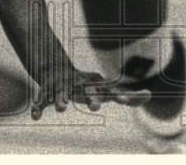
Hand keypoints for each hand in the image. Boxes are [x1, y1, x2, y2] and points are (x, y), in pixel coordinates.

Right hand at [29, 61, 150, 119]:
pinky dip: (37, 108)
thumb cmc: (86, 84)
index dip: (117, 97)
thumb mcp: (104, 89)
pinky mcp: (45, 94)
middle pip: (85, 93)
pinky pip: (39, 102)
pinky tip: (36, 117)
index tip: (126, 101)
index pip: (107, 92)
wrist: (56, 69)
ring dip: (61, 101)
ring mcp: (61, 89)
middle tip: (96, 107)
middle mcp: (78, 86)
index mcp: (93, 86)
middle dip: (91, 99)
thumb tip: (149, 96)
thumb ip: (127, 96)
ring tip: (63, 108)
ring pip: (60, 95)